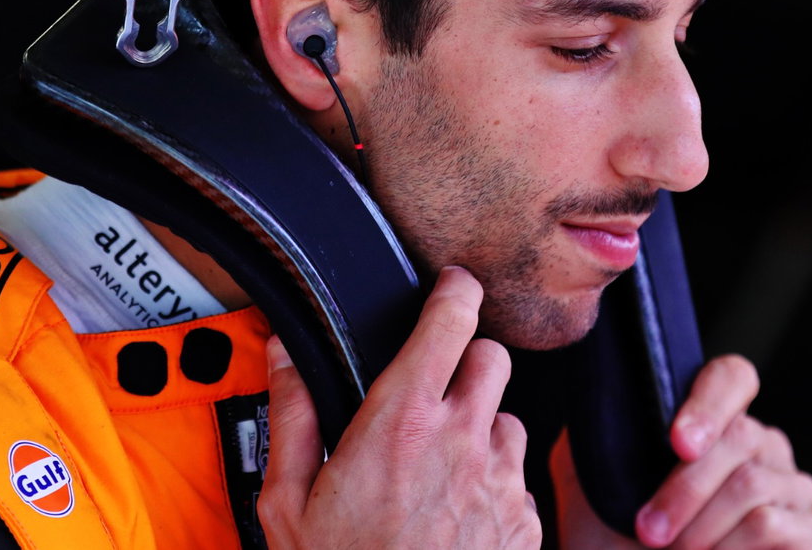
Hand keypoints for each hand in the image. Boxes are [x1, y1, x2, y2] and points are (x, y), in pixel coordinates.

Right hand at [258, 266, 540, 548]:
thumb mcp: (288, 501)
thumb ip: (292, 416)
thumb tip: (285, 355)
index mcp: (402, 422)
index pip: (451, 320)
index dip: (454, 291)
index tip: (450, 286)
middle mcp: (463, 442)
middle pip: (493, 358)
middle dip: (467, 361)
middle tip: (435, 391)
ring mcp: (502, 484)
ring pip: (511, 420)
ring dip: (482, 429)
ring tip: (440, 468)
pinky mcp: (526, 524)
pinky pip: (521, 479)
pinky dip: (495, 484)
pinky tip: (456, 514)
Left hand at [554, 355, 811, 548]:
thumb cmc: (616, 538)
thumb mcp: (595, 479)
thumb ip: (600, 432)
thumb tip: (602, 395)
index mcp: (715, 421)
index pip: (732, 377)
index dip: (709, 402)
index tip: (677, 443)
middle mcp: (763, 445)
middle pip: (739, 437)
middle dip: (685, 489)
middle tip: (649, 532)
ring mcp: (794, 486)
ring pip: (753, 485)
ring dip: (702, 527)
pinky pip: (773, 525)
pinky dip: (730, 549)